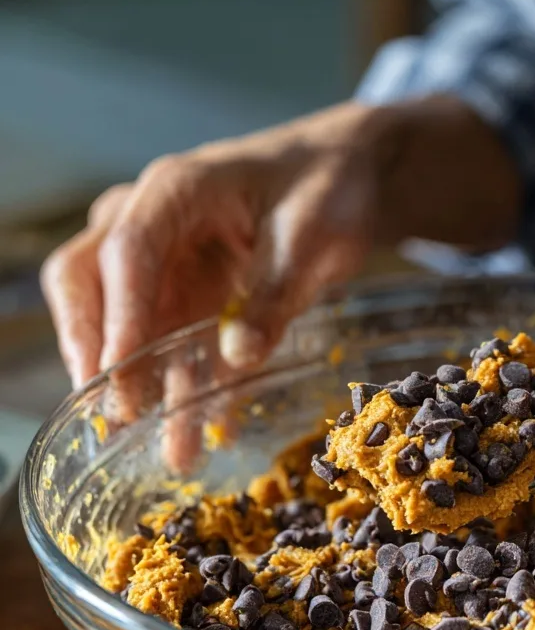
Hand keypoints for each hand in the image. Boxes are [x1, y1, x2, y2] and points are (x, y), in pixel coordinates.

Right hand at [42, 96, 519, 387]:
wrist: (350, 178)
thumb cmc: (329, 186)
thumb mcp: (312, 236)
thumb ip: (275, 293)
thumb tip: (238, 355)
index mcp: (178, 190)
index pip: (127, 252)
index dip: (119, 316)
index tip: (119, 375)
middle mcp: (154, 222)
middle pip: (89, 280)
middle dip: (97, 349)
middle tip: (120, 413)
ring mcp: (168, 259)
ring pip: (131, 324)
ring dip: (148, 386)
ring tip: (175, 452)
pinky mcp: (191, 292)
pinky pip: (176, 342)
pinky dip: (189, 384)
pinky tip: (209, 430)